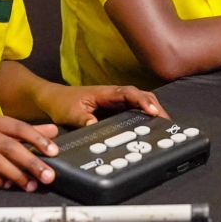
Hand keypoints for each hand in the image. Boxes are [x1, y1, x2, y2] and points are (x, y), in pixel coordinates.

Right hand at [0, 116, 59, 191]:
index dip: (38, 139)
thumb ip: (25, 131)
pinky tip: (5, 186)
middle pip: (11, 147)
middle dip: (32, 163)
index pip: (21, 128)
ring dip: (16, 175)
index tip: (54, 152)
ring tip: (30, 186)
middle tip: (48, 176)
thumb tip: (53, 130)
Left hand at [34, 84, 169, 126]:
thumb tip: (94, 125)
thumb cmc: (62, 103)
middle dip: (155, 106)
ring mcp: (115, 102)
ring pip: (139, 102)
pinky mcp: (114, 109)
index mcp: (106, 93)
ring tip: (164, 126)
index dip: (142, 101)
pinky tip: (150, 128)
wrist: (54, 100)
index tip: (153, 111)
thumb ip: (82, 119)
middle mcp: (114, 95)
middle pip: (141, 96)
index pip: (129, 93)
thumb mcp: (70, 113)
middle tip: (166, 122)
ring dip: (152, 111)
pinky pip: (133, 110)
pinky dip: (144, 117)